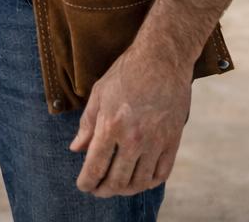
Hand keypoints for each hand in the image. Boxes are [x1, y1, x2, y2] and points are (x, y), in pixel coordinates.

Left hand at [70, 44, 191, 197]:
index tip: (83, 185)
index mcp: (111, 125)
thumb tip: (76, 148)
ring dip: (125, 190)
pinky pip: (161, 174)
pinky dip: (149, 182)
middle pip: (116, 181)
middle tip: (98, 189)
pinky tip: (141, 179)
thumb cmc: (128, 71)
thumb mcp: (100, 92)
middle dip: (103, 191)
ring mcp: (155, 142)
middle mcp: (133, 139)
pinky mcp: (172, 141)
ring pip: (139, 183)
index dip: (87, 182)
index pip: (95, 167)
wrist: (163, 58)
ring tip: (117, 187)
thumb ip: (87, 123)